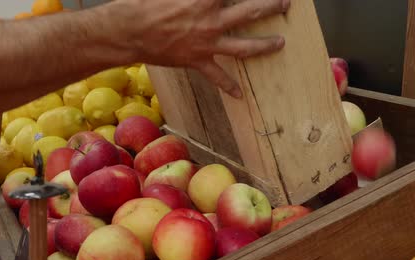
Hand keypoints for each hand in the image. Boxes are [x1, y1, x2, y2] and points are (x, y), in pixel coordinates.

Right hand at [123, 0, 289, 97]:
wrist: (129, 32)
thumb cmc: (145, 4)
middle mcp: (211, 19)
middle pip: (251, 12)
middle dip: (272, 7)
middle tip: (285, 4)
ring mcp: (206, 43)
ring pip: (244, 46)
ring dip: (265, 45)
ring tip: (280, 43)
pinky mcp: (197, 61)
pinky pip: (218, 76)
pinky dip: (229, 86)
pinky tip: (240, 95)